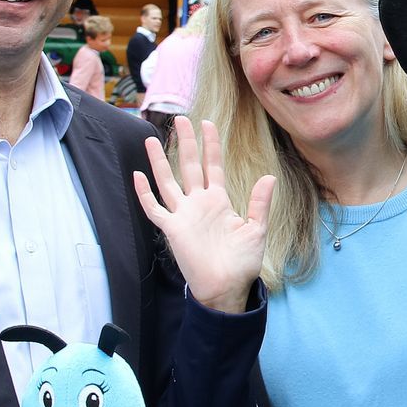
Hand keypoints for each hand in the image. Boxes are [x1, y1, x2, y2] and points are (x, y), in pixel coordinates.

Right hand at [134, 116, 273, 313]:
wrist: (227, 287)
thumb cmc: (242, 262)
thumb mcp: (256, 229)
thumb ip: (259, 202)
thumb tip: (269, 176)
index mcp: (219, 201)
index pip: (213, 166)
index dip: (210, 145)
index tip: (207, 123)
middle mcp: (199, 203)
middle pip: (189, 166)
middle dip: (186, 143)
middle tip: (180, 119)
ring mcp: (183, 215)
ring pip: (168, 182)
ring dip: (159, 162)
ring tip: (151, 139)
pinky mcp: (172, 230)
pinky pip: (154, 209)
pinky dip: (145, 194)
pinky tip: (137, 176)